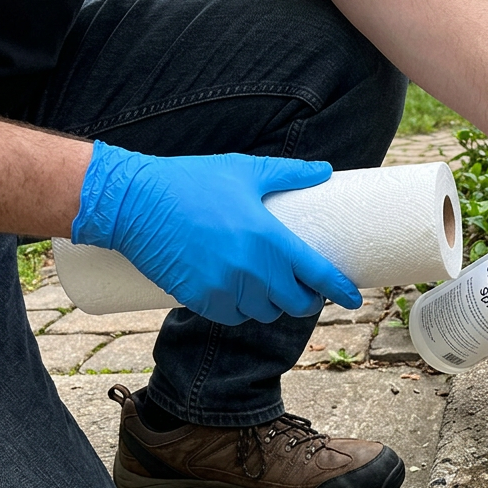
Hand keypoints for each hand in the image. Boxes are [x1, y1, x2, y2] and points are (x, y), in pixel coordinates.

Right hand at [72, 141, 363, 325]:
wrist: (132, 201)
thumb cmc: (190, 181)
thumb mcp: (244, 170)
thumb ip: (288, 173)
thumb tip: (324, 170)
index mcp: (269, 239)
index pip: (318, 275)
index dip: (341, 290)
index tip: (355, 297)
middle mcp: (251, 269)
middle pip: (295, 304)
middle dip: (306, 300)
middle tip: (306, 291)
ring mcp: (224, 288)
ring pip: (264, 313)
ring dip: (272, 305)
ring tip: (271, 289)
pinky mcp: (199, 299)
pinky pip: (232, 317)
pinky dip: (240, 311)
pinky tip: (239, 296)